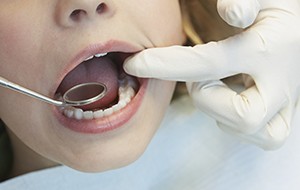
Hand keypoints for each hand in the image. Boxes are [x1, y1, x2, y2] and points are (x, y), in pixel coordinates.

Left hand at [124, 0, 299, 149]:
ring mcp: (287, 98)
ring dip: (222, 114)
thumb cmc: (275, 7)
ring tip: (214, 87)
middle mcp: (281, 79)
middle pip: (243, 114)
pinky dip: (240, 127)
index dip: (164, 65)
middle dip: (206, 99)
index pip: (207, 64)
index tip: (136, 64)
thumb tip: (231, 10)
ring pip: (260, 132)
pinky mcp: (286, 109)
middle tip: (197, 78)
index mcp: (268, 47)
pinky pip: (268, 135)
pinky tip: (228, 102)